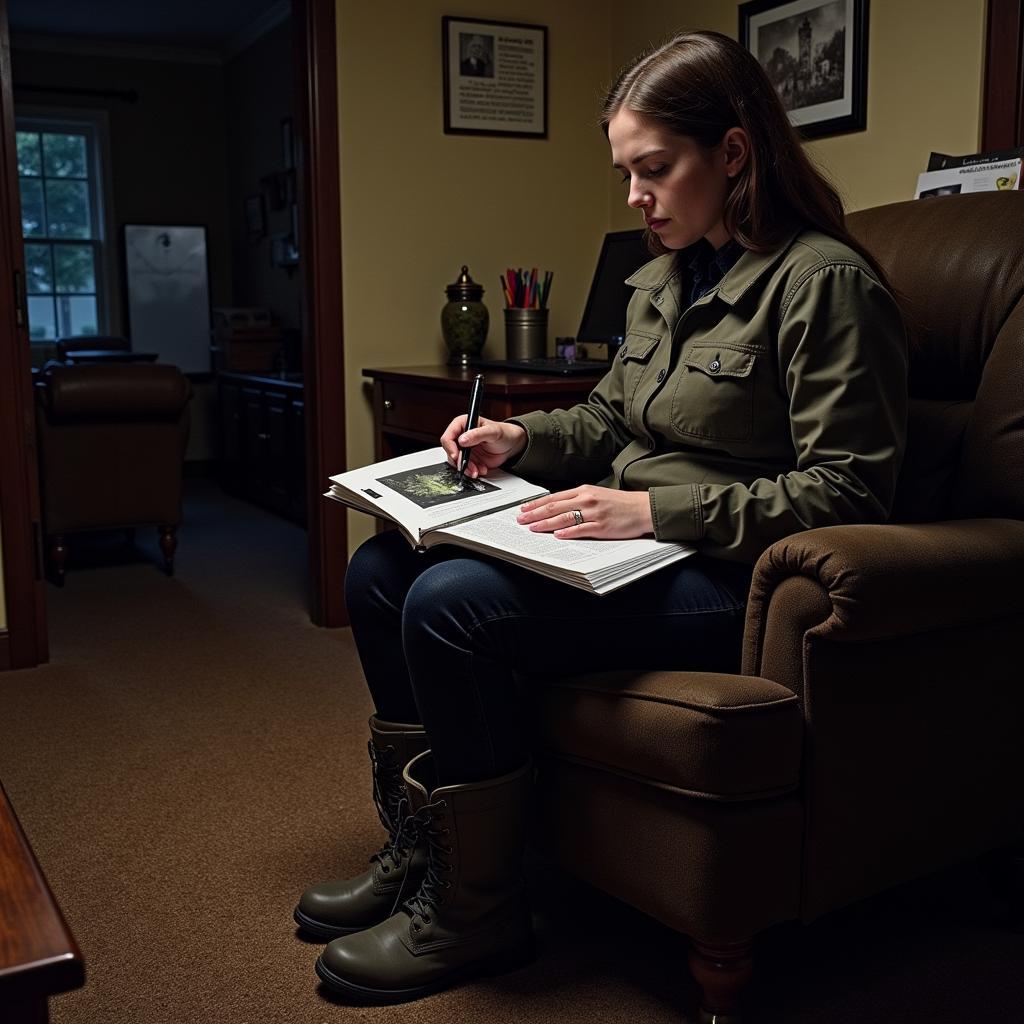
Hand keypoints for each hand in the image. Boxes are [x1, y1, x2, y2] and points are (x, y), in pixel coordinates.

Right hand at [440, 416, 526, 477]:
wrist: (511, 445)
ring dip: (466, 468)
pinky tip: (482, 469)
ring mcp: (465, 449)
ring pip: (456, 462)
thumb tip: (462, 440)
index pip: (448, 436)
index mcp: (463, 424)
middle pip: (450, 451)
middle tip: (468, 466)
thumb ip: (477, 434)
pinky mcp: (469, 459)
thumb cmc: (503, 433)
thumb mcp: (492, 431)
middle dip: (459, 461)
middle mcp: (461, 436)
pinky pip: (465, 467)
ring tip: (477, 470)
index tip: (456, 456)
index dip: (450, 447)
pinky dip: (472, 471)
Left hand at [516, 485, 653, 539]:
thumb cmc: (620, 503)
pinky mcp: (602, 526)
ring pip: (564, 518)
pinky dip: (568, 532)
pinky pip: (581, 529)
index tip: (523, 508)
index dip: (536, 504)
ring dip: (546, 524)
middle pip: (555, 507)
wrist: (642, 508)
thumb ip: (578, 499)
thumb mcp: (597, 494)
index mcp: (584, 490)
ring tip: (533, 528)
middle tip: (521, 520)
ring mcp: (594, 513)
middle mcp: (587, 500)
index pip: (554, 497)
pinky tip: (557, 535)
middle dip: (535, 514)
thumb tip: (557, 507)